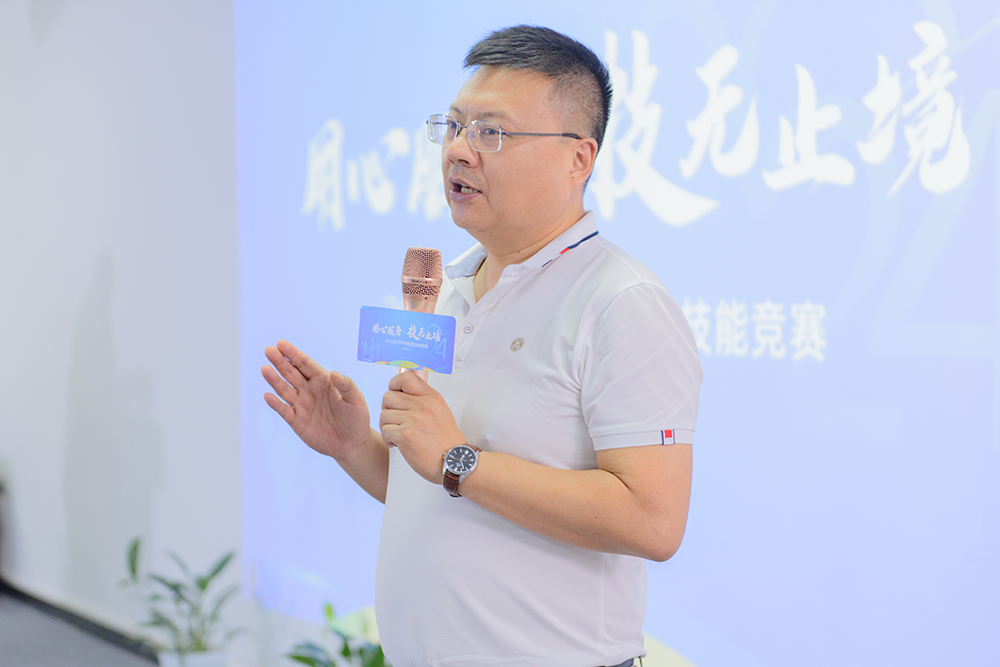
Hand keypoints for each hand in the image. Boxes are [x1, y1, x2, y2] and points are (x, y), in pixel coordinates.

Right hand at [262, 340, 371, 460]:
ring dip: (274, 380)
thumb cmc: (356, 418)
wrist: (352, 443)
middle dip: (280, 362)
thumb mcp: (356, 400)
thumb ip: (346, 385)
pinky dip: (275, 404)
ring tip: (265, 368)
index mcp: (323, 381)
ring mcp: (302, 405)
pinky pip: (284, 411)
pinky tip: (268, 396)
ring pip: (285, 390)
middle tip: (269, 350)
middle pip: (291, 373)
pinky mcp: (297, 422)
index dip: (294, 354)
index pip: (306, 364)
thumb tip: (334, 372)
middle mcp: (309, 390)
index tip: (281, 344)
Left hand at [379, 371, 464, 483]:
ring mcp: (414, 420)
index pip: (406, 378)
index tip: (395, 394)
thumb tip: (405, 386)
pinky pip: (385, 431)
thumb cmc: (446, 440)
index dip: (394, 385)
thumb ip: (423, 398)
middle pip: (388, 397)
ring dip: (387, 427)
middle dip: (388, 410)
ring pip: (384, 415)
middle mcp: (422, 405)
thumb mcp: (439, 410)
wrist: (455, 460)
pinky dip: (388, 439)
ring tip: (398, 435)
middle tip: (395, 421)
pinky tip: (397, 444)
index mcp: (431, 397)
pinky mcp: (406, 435)